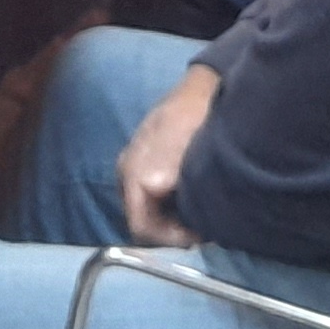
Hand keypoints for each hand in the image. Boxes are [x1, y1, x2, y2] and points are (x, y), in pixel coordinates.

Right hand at [116, 65, 222, 247]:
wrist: (203, 89)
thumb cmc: (197, 124)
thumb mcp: (191, 164)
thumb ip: (183, 196)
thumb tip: (189, 229)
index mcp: (133, 175)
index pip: (142, 227)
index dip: (171, 239)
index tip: (200, 237)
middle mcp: (126, 171)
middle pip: (141, 217)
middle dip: (170, 229)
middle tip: (201, 230)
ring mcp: (132, 163)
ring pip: (146, 205)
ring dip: (170, 215)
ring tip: (199, 214)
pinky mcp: (143, 157)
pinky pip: (149, 191)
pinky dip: (168, 201)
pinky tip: (191, 196)